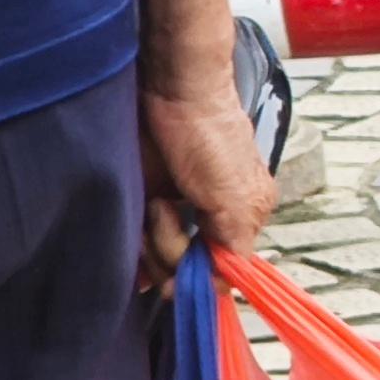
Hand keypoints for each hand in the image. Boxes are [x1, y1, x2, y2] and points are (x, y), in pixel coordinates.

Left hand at [139, 48, 276, 288]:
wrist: (171, 95)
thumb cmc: (210, 136)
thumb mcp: (236, 195)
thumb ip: (236, 241)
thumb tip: (228, 283)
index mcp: (244, 218)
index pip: (225, 272)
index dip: (202, 277)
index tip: (185, 269)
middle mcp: (211, 221)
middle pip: (189, 272)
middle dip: (171, 252)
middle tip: (168, 210)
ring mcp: (177, 216)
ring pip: (160, 263)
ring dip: (151, 240)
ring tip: (155, 202)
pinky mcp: (147, 208)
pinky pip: (138, 248)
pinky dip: (134, 243)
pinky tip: (140, 217)